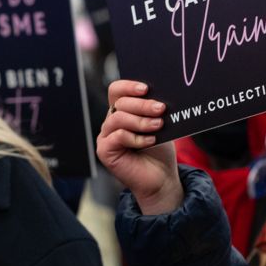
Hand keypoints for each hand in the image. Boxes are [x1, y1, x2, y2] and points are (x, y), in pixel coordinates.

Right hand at [97, 79, 182, 214]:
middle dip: (142, 104)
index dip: (128, 86)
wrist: (161, 179)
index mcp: (122, 112)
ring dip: (141, 121)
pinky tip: (150, 141)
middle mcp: (111, 122)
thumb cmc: (159, 152)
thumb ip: (154, 112)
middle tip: (161, 109)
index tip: (146, 88)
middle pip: (119, 103)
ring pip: (118, 118)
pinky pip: (118, 136)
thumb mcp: (160, 126)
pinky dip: (136, 137)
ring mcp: (105, 137)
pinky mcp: (104, 151)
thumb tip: (160, 97)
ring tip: (158, 125)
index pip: (116, 91)